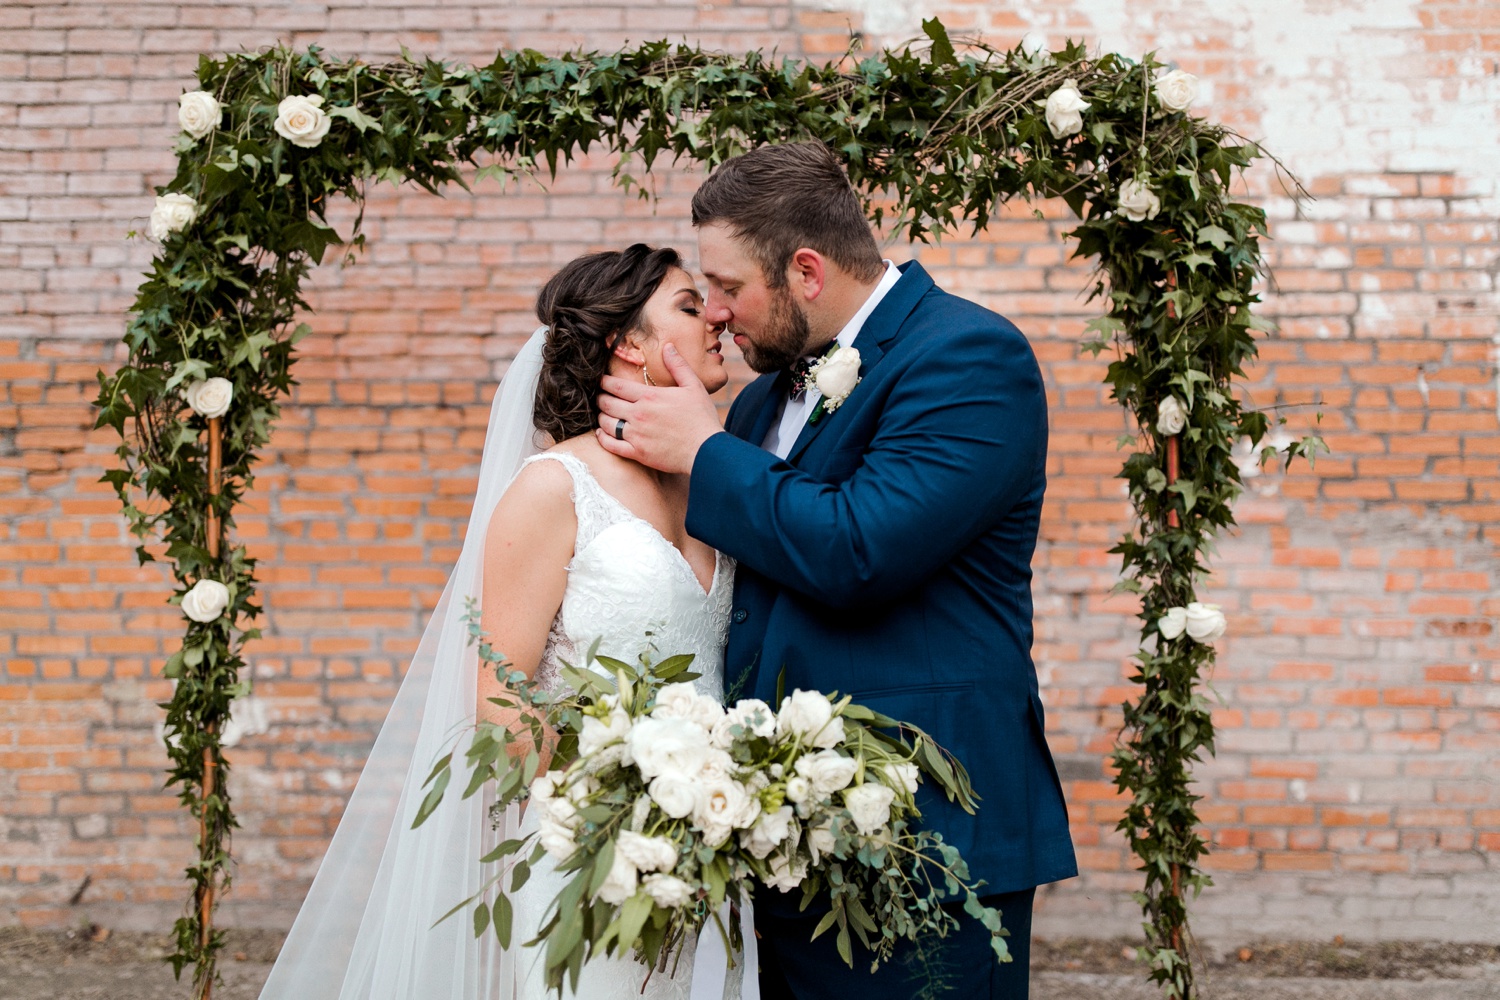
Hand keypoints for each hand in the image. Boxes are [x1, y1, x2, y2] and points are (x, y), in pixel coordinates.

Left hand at [596, 343, 722, 473]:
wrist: (707, 450)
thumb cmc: (702, 418)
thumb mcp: (693, 386)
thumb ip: (678, 366)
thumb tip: (668, 347)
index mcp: (649, 396)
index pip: (617, 385)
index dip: (605, 382)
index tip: (602, 381)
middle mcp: (638, 414)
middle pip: (607, 403)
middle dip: (600, 398)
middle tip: (599, 396)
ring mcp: (636, 435)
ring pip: (606, 423)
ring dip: (600, 416)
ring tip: (602, 413)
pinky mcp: (637, 453)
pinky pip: (611, 445)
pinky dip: (602, 438)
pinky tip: (602, 434)